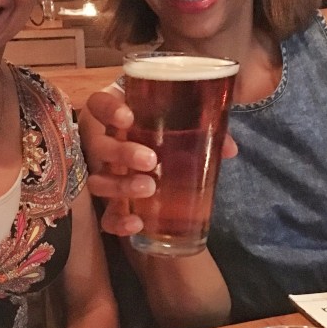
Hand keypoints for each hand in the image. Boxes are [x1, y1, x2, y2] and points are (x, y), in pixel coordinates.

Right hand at [83, 90, 237, 236]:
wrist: (160, 159)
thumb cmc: (168, 131)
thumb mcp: (183, 123)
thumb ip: (203, 129)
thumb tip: (229, 149)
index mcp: (118, 115)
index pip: (98, 103)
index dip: (107, 110)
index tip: (128, 118)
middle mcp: (105, 142)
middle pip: (97, 145)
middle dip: (122, 153)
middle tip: (150, 160)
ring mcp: (105, 173)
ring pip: (98, 180)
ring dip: (120, 185)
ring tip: (149, 188)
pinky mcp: (110, 202)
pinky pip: (105, 214)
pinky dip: (117, 221)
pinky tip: (136, 223)